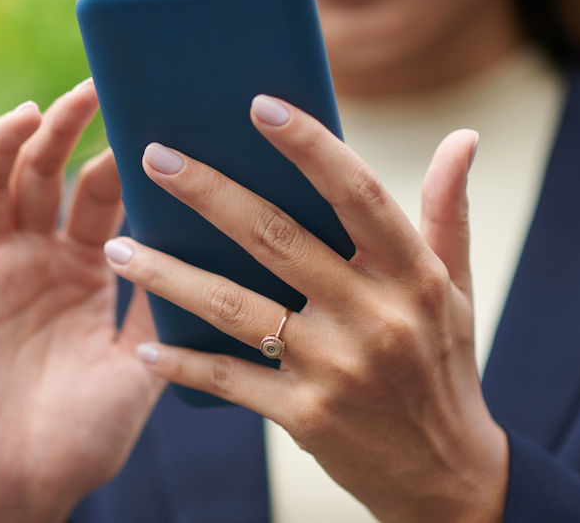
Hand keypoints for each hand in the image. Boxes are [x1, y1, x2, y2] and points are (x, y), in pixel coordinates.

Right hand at [0, 80, 164, 522]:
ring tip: (33, 110)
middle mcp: (37, 261)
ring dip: (7, 144)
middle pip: (49, 176)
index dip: (120, 156)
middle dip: (67, 131)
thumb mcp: (140, 362)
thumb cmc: (86, 436)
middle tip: (92, 86)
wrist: (24, 490)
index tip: (146, 112)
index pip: (102, 196)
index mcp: (85, 271)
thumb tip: (200, 238)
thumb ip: (159, 301)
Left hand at [103, 95, 506, 522]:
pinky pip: (229, 379)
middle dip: (208, 192)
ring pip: (234, 306)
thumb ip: (447, 213)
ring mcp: (337, 368)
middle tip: (152, 156)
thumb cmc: (443, 366)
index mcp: (414, 275)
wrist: (445, 475)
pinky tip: (145, 349)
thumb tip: (463, 137)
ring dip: (168, 274)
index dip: (310, 146)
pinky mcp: (305, 416)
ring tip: (116, 247)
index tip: (259, 105)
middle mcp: (375, 316)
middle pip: (276, 237)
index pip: (358, 194)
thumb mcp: (456, 290)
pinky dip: (183, 363)